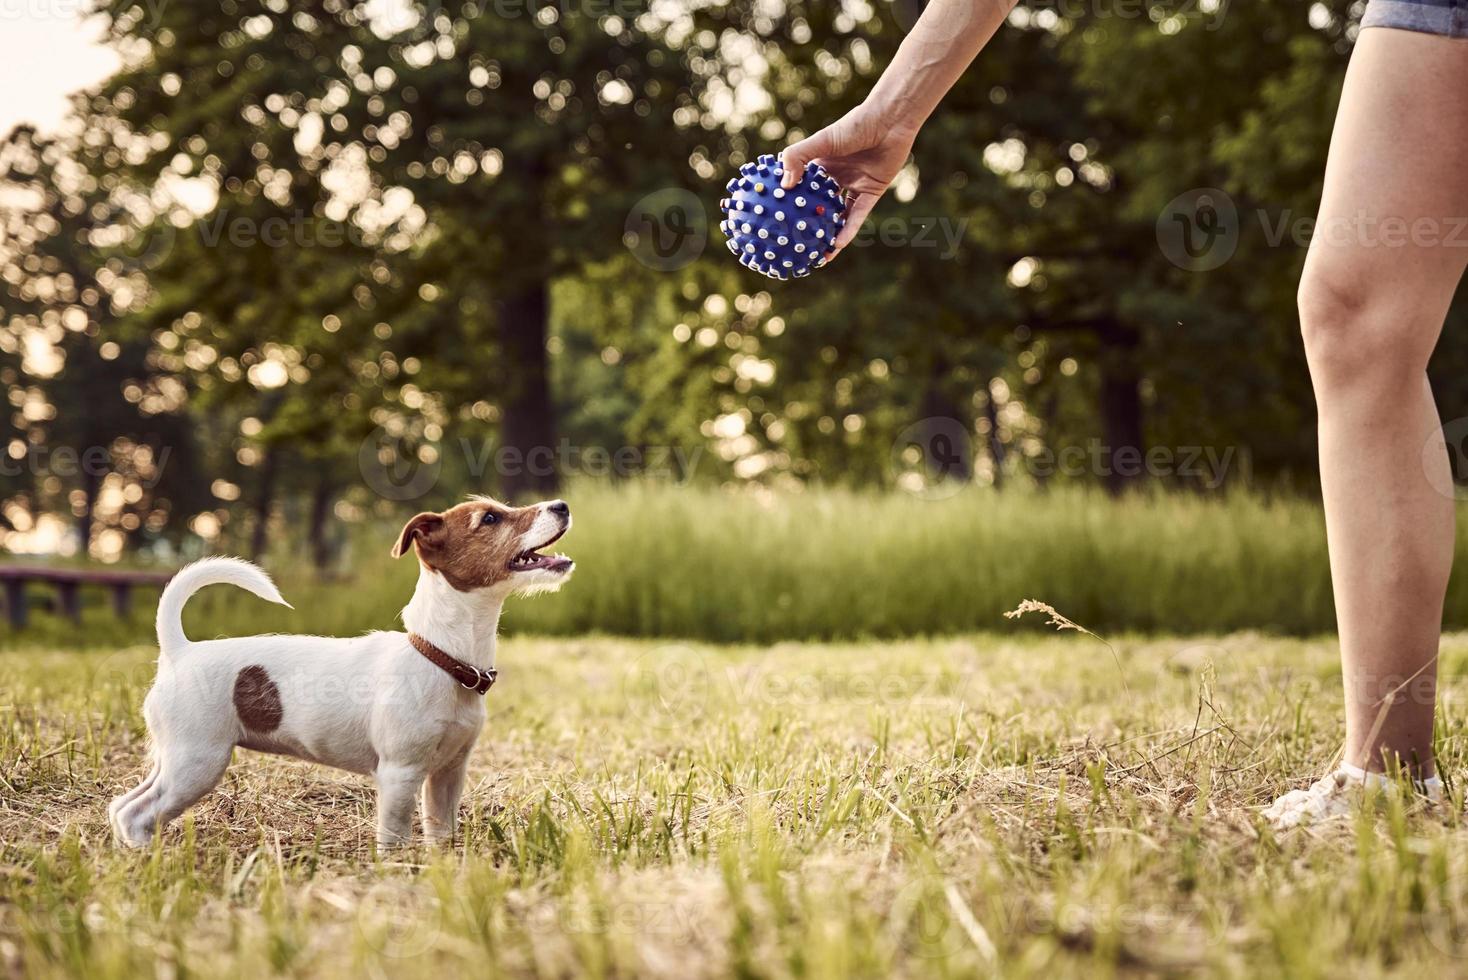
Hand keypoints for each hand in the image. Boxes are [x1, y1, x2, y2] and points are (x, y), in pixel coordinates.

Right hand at [780, 105, 917, 259]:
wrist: (890, 121)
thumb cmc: (854, 127)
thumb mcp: (821, 141)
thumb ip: (797, 158)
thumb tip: (784, 186)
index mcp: (820, 164)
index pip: (800, 186)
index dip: (788, 202)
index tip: (774, 217)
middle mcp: (836, 177)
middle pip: (818, 206)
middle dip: (807, 224)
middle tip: (793, 243)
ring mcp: (854, 186)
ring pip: (838, 215)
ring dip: (828, 235)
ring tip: (816, 254)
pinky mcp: (871, 192)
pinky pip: (857, 216)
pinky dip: (847, 230)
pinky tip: (836, 245)